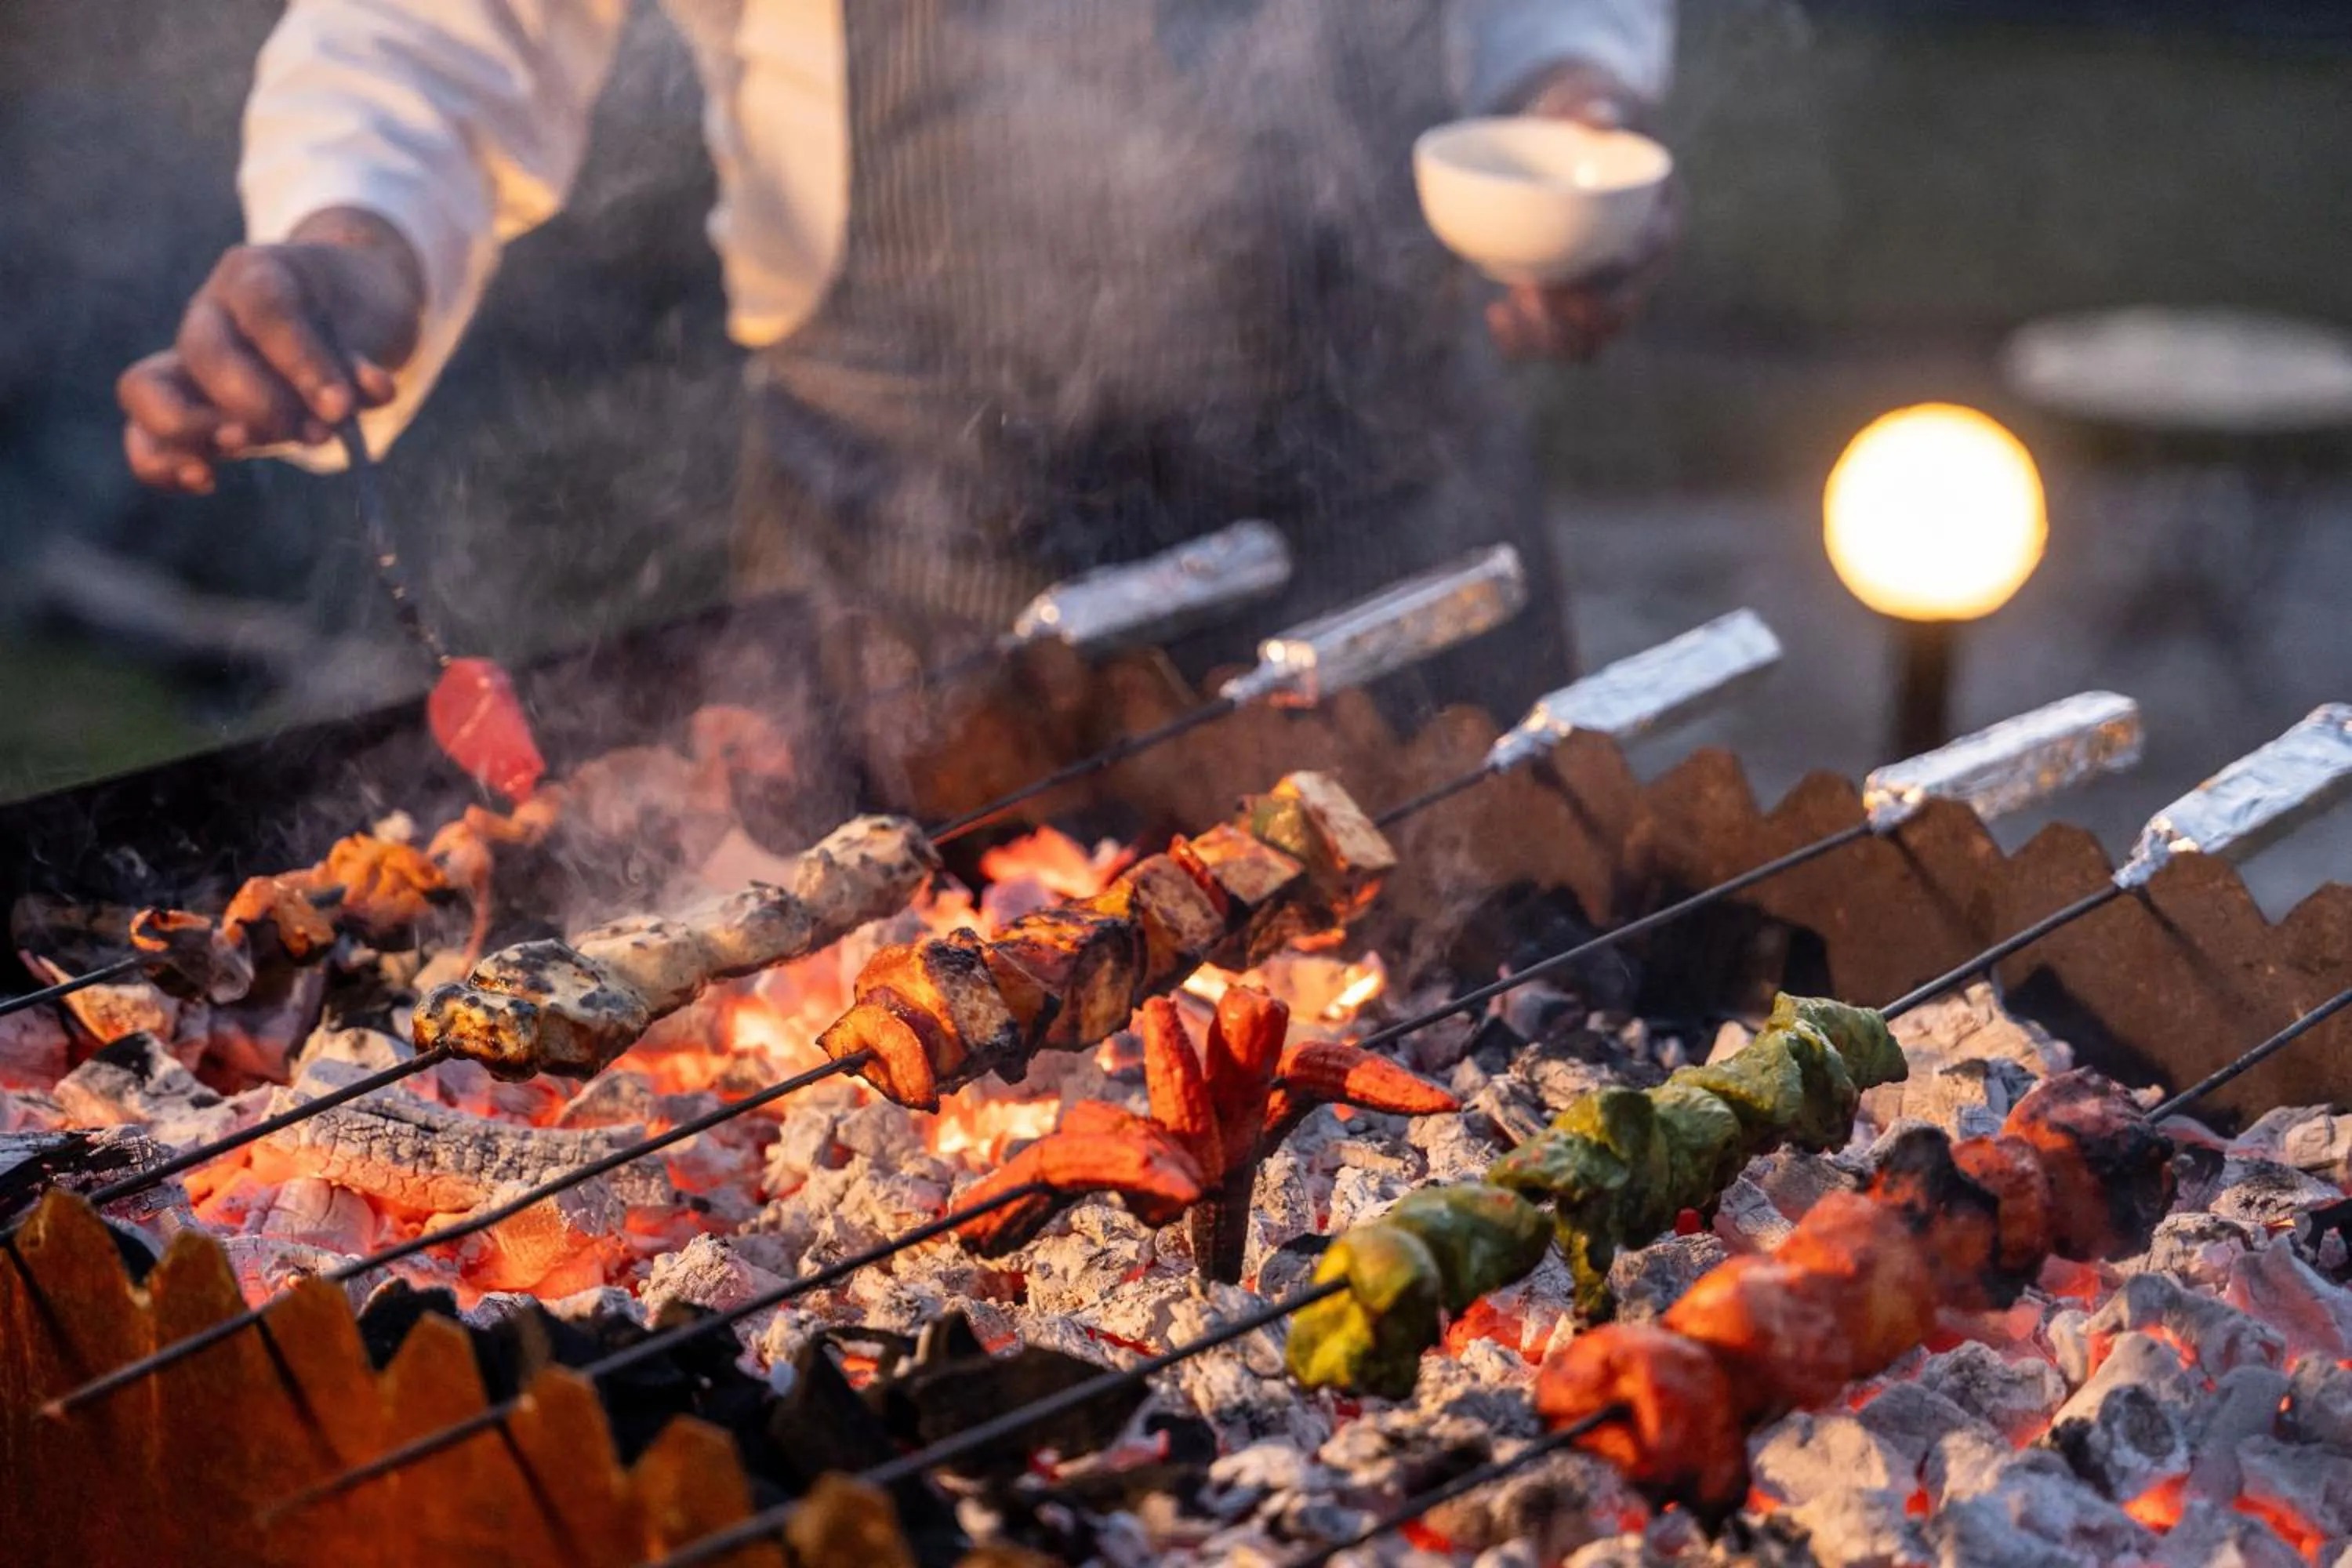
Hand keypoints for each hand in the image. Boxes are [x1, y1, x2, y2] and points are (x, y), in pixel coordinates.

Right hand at [118, 207, 425, 492]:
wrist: (342, 308)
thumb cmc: (355, 315)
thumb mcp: (373, 327)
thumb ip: (363, 365)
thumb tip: (375, 391)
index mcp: (256, 275)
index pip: (267, 311)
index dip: (302, 362)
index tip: (341, 407)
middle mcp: (210, 313)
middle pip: (206, 352)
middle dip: (260, 403)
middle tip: (316, 434)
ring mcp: (188, 359)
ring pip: (145, 387)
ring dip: (193, 428)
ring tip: (243, 446)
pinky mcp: (185, 407)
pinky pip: (142, 435)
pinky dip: (162, 463)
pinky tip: (203, 480)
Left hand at [1485, 64, 1681, 362]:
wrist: (1558, 134)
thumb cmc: (1579, 114)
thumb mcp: (1589, 99)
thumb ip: (1595, 106)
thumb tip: (1598, 118)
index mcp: (1662, 213)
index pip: (1650, 251)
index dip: (1615, 272)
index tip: (1569, 274)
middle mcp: (1641, 263)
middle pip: (1621, 312)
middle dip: (1575, 316)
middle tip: (1529, 290)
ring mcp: (1607, 288)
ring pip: (1590, 342)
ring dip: (1548, 337)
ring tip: (1508, 304)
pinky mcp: (1571, 301)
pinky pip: (1557, 341)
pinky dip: (1526, 340)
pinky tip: (1495, 311)